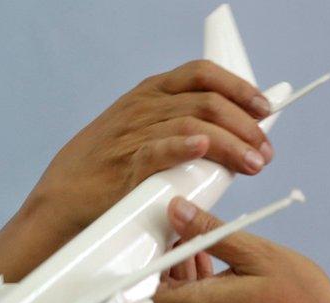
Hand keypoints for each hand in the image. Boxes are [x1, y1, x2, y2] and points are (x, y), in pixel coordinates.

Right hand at [21, 60, 274, 234]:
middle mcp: (144, 107)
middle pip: (208, 102)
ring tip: (254, 164)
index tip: (265, 109)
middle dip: (246, 126)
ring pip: (195, 125)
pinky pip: (159, 148)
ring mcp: (134, 133)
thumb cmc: (109, 170)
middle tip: (265, 152)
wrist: (63, 201)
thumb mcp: (144, 132)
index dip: (239, 88)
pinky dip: (185, 146)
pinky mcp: (126, 164)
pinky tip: (205, 150)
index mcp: (151, 93)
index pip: (203, 74)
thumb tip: (237, 136)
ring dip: (232, 144)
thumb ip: (182, 126)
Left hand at [149, 198, 329, 302]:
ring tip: (211, 254)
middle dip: (168, 268)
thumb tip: (176, 210)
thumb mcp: (261, 256)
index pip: (139, 294)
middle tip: (189, 237)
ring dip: (188, 284)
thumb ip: (211, 233)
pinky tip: (226, 281)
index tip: (154, 241)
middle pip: (159, 301)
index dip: (139, 266)